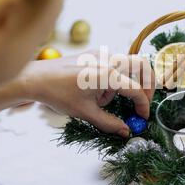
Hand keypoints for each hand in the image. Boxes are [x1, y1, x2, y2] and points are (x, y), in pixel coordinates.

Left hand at [21, 50, 154, 137]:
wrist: (36, 78)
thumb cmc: (58, 94)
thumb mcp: (85, 113)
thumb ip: (109, 123)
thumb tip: (125, 131)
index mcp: (108, 75)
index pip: (136, 90)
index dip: (143, 106)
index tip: (142, 118)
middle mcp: (108, 60)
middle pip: (142, 65)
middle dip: (147, 85)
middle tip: (142, 102)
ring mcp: (101, 53)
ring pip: (128, 64)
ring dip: (127, 81)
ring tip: (107, 99)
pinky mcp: (94, 53)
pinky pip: (114, 62)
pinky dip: (114, 76)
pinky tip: (97, 90)